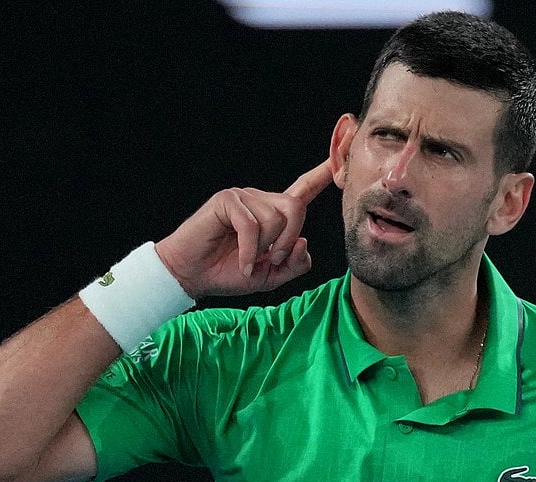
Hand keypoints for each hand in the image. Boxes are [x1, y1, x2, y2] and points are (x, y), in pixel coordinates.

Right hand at [155, 159, 333, 297]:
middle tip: (272, 260)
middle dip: (288, 239)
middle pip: (295, 207)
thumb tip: (304, 242)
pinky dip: (248, 251)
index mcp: (274, 213)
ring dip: (264, 249)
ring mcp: (243, 197)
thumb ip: (294, 265)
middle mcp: (261, 199)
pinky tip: (242, 263)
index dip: (323, 173)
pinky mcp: (226, 201)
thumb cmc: (227, 272)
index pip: (304, 189)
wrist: (192, 276)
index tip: (342, 151)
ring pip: (273, 219)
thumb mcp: (270, 276)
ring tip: (248, 260)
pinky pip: (251, 225)